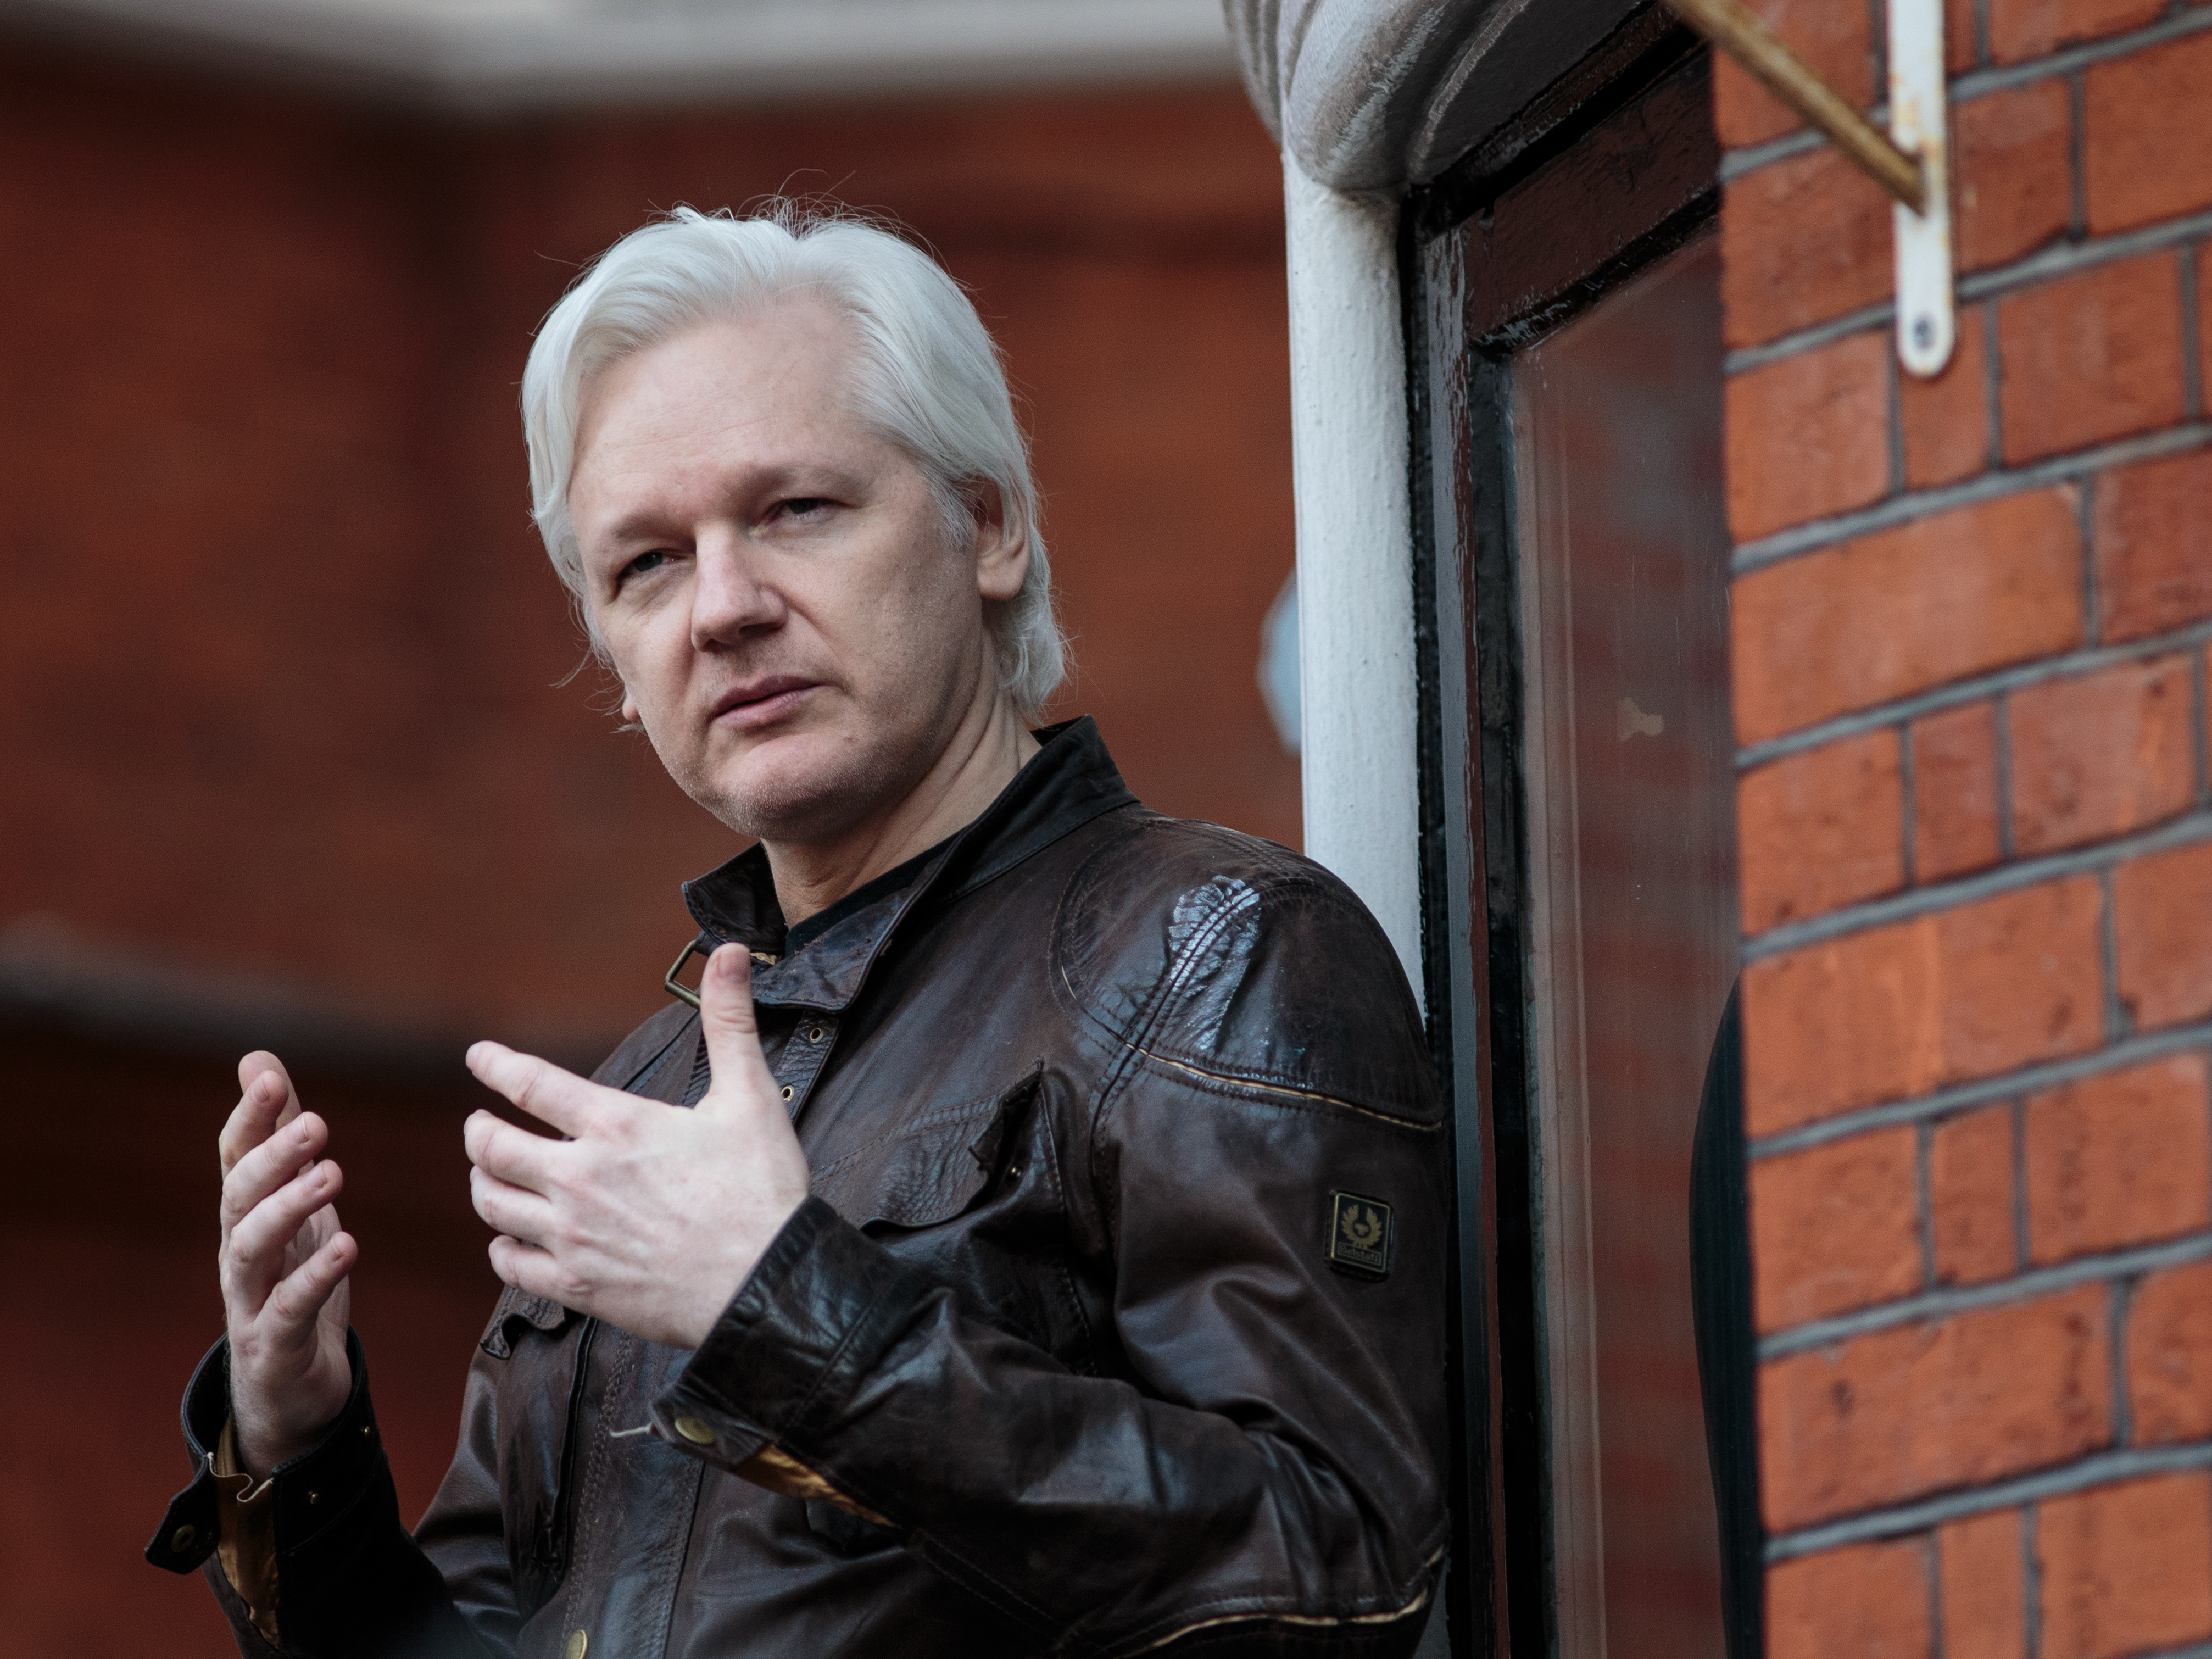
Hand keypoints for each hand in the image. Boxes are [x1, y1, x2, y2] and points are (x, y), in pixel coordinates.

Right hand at [218, 1053, 357, 1478]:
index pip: (234, 1156)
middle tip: (317, 1122)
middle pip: (238, 1195)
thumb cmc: (290, 1279)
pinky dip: (315, 1276)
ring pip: (252, 1249)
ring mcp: (250, 1299)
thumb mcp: (292, 1202)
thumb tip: (257, 1059)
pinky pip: (288, 1308)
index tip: (268, 1076)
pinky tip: (346, 1245)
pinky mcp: (274, 1344)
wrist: (287, 1387)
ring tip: (333, 1175)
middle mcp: (239, 1251)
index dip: (248, 1116)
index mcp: (246, 1214)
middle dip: (273, 1156)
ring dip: (289, 1208)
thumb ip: (277, 1135)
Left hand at [463, 946, 810, 1348]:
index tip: (478, 1057)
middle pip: (492, 1147)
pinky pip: (509, 1264)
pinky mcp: (576, 1284)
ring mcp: (572, 1235)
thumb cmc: (762, 1191)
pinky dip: (501, 1247)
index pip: (531, 1083)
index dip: (495, 1064)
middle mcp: (580, 1178)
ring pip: (492, 1204)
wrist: (766, 1285)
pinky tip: (510, 1240)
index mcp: (616, 1126)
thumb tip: (732, 953)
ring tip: (489, 1175)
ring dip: (483, 1184)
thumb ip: (730, 1022)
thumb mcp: (751, 1096)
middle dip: (477, 1130)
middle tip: (478, 1124)